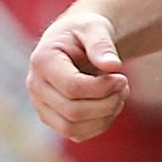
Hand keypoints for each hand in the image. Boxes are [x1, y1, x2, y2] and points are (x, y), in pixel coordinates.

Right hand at [30, 5, 131, 142]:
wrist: (76, 42)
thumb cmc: (84, 32)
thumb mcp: (94, 28)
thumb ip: (101, 43)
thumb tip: (112, 65)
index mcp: (42, 60)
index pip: (72, 87)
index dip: (103, 88)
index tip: (122, 77)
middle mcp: (36, 86)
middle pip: (73, 112)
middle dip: (107, 103)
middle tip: (124, 86)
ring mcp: (42, 106)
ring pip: (73, 128)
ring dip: (105, 116)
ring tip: (120, 95)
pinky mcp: (53, 119)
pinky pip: (77, 134)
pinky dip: (100, 124)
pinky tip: (110, 105)